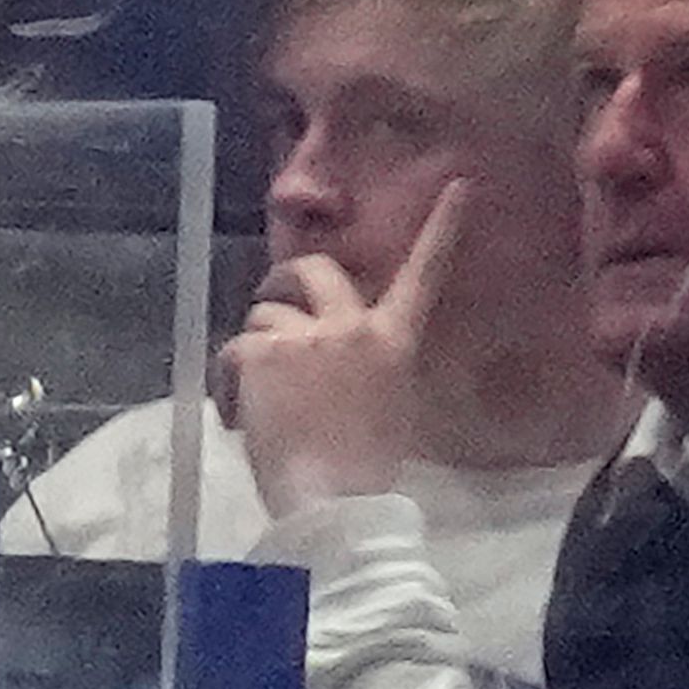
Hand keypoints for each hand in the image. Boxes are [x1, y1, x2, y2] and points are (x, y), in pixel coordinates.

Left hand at [217, 186, 465, 515]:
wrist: (336, 502)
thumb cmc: (365, 470)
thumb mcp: (388, 407)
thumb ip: (366, 366)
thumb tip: (334, 357)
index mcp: (393, 342)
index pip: (423, 276)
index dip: (442, 229)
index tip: (460, 185)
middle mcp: (351, 327)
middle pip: (315, 272)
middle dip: (287, 278)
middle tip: (274, 297)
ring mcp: (304, 336)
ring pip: (264, 318)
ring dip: (255, 350)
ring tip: (259, 401)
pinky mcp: (262, 353)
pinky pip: (234, 351)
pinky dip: (229, 382)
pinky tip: (240, 417)